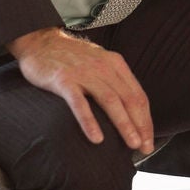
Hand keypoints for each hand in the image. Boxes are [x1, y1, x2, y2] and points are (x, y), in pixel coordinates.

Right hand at [7, 27, 153, 154]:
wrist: (39, 41)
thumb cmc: (71, 58)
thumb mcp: (99, 63)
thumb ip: (114, 81)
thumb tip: (130, 112)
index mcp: (116, 64)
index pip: (138, 96)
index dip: (146, 120)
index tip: (149, 141)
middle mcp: (103, 67)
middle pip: (129, 100)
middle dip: (140, 126)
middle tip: (145, 148)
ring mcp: (84, 73)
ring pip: (110, 101)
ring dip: (124, 124)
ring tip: (132, 144)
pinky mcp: (63, 80)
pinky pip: (79, 104)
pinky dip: (89, 121)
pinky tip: (97, 138)